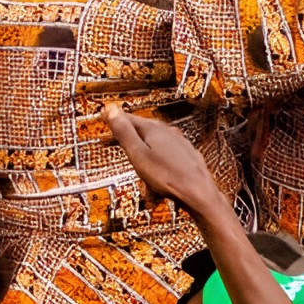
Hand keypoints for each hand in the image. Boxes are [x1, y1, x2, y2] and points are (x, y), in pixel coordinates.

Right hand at [102, 105, 221, 215]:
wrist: (200, 194)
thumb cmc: (168, 177)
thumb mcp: (138, 155)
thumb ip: (124, 132)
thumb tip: (110, 109)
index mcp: (154, 129)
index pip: (128, 118)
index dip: (114, 119)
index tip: (103, 118)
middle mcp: (168, 131)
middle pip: (142, 131)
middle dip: (128, 138)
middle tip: (113, 142)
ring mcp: (180, 143)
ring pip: (155, 146)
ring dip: (144, 156)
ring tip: (139, 172)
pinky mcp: (187, 157)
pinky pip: (166, 158)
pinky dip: (158, 166)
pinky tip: (158, 181)